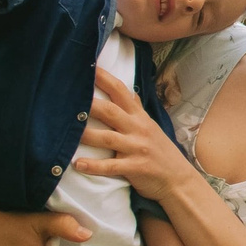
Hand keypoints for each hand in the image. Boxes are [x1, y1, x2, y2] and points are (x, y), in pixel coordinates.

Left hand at [75, 68, 193, 199]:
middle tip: (68, 98)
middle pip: (110, 112)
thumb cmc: (161, 151)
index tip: (88, 67)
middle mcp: (138, 129)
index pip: (120, 92)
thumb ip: (137, 109)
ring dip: (86, 135)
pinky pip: (111, 167)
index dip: (104, 79)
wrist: (178, 178)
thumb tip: (129, 90)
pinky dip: (94, 166)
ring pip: (107, 138)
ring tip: (66, 133)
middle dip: (90, 104)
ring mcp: (136, 148)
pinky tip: (78, 164)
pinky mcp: (135, 167)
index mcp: (139, 117)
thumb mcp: (151, 126)